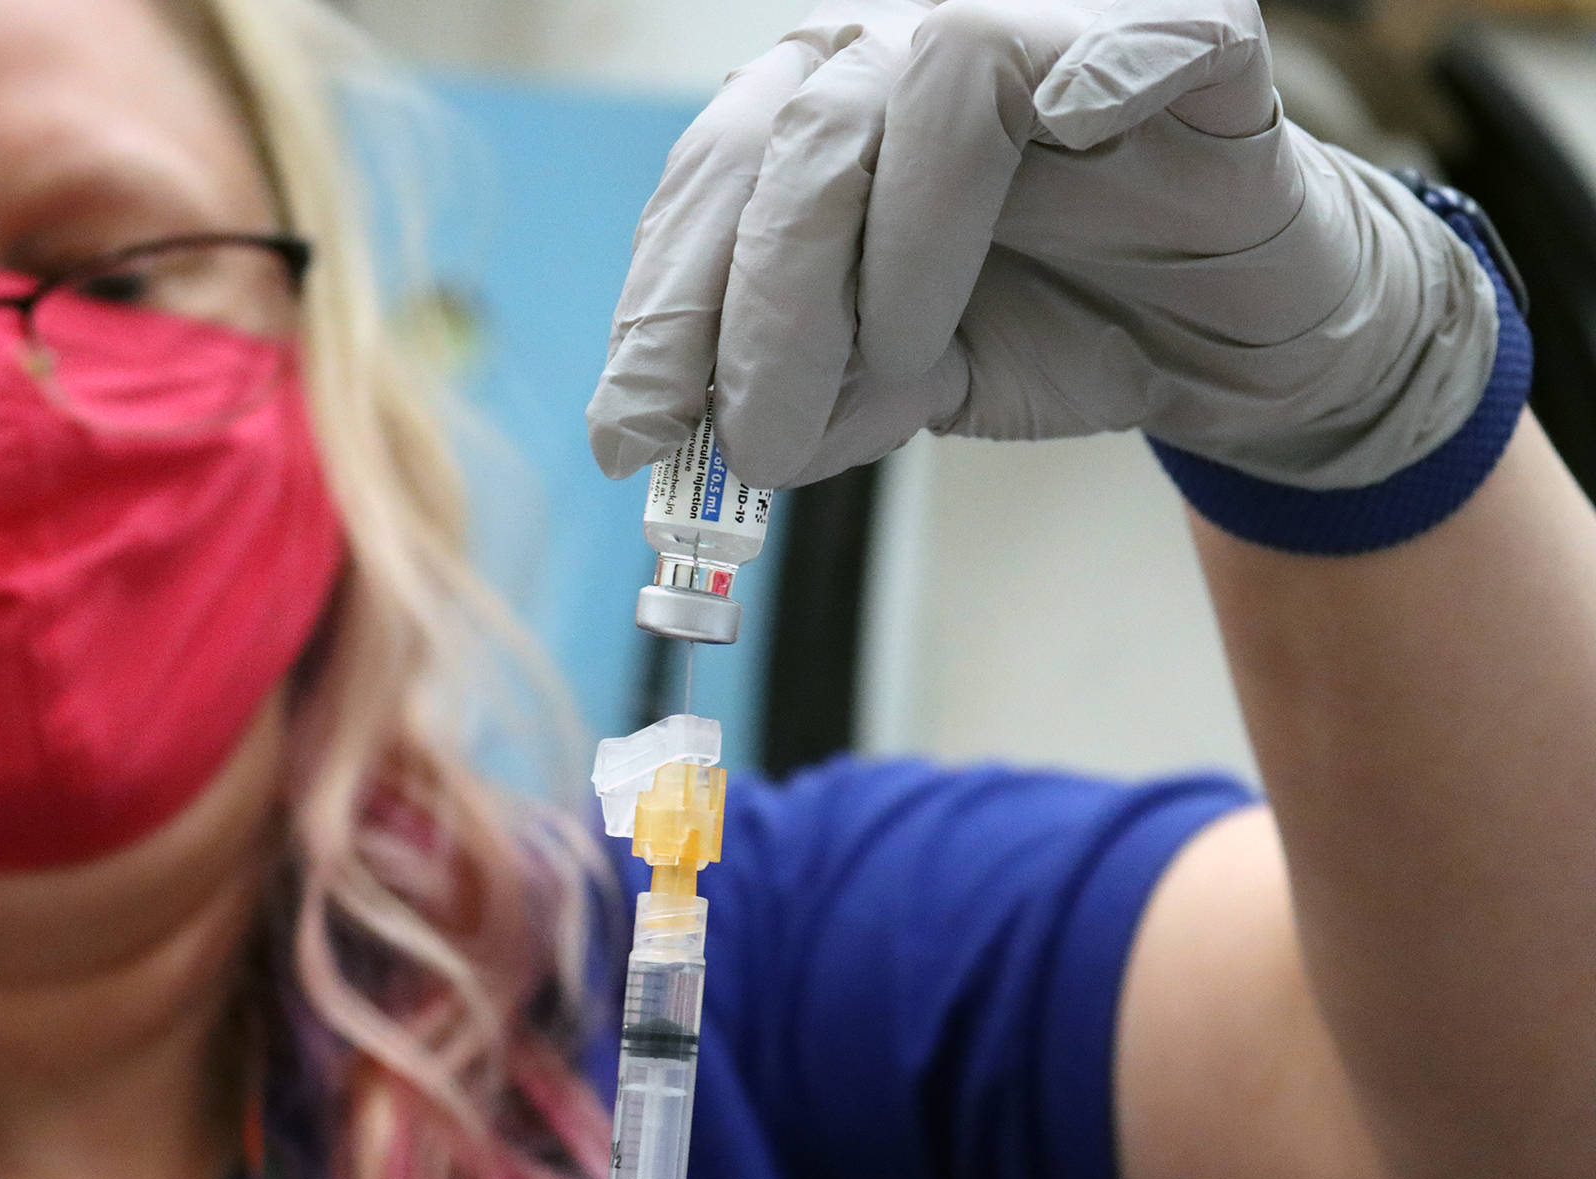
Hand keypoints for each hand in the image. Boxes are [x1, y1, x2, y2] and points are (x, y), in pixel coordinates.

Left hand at [587, 0, 1498, 489]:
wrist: (1236, 334)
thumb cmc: (1057, 324)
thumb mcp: (901, 385)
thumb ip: (801, 394)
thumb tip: (681, 445)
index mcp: (832, 114)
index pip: (712, 182)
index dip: (661, 308)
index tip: (631, 437)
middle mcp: (912, 45)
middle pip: (787, 136)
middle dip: (753, 308)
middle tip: (757, 447)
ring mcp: (1044, 25)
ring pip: (918, 81)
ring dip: (883, 252)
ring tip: (907, 362)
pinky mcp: (1179, 31)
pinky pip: (1097, 42)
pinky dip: (1048, 114)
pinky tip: (1027, 196)